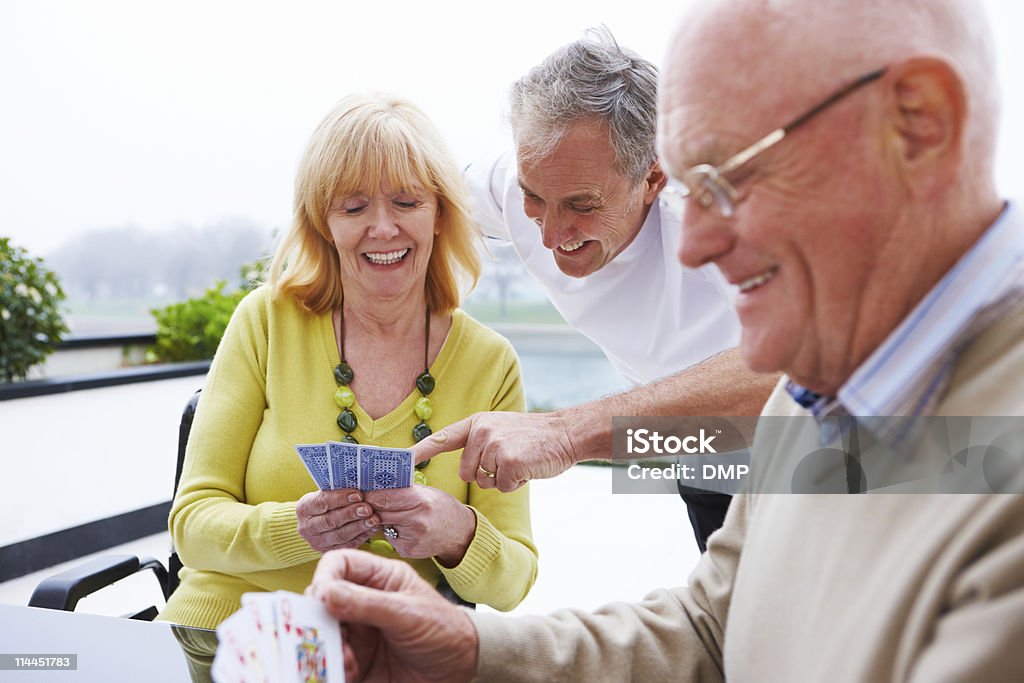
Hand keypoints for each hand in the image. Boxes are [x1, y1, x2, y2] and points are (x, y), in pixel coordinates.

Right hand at [296, 489, 380, 552]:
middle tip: (367, 509)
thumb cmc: (329, 501)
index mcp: (304, 508)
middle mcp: (306, 527)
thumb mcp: (328, 492)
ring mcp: (316, 542)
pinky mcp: (329, 551)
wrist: (320, 519)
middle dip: (351, 514)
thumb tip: (360, 485)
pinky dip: (362, 536)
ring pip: (340, 535)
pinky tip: (372, 528)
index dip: (340, 499)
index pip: (321, 503)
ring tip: (373, 519)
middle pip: (330, 521)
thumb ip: (339, 490)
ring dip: (359, 527)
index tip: (358, 495)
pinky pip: (347, 545)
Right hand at [308, 549, 477, 682]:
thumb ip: (368, 604)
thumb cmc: (444, 630)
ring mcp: (358, 631)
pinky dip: (332, 667)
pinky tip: (348, 672)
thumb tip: (327, 593)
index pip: (340, 564)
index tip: (322, 597)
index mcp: (379, 578)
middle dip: (319, 618)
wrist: (459, 669)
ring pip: (323, 633)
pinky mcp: (356, 659)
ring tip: (346, 661)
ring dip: (327, 647)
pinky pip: (332, 661)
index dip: (326, 576)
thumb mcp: (409, 614)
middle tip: (324, 635)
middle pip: (323, 600)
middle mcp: (362, 602)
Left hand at [363, 485, 475, 565]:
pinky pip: (389, 537)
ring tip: (384, 512)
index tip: (362, 490)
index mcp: (421, 501)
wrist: (459, 533)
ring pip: (381, 525)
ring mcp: (411, 538)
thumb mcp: (426, 492)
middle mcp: (416, 521)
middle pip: (379, 511)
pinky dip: (389, 531)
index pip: (384, 497)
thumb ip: (403, 489)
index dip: (370, 493)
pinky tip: (399, 527)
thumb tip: (376, 483)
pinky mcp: (407, 551)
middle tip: (363, 500)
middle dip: (370, 506)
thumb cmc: (442, 508)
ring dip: (378, 518)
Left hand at [412, 411, 577, 491]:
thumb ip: (480, 442)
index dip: (418, 452)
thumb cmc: (533, 437)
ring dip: (502, 479)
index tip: (399, 463)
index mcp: (477, 423)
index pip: (441, 439)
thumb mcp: (501, 428)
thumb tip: (466, 469)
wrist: (565, 433)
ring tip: (520, 461)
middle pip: (466, 472)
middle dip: (485, 475)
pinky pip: (502, 486)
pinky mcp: (509, 461)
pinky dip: (515, 483)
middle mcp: (481, 432)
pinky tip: (527, 468)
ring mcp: (494, 446)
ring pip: (484, 481)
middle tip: (508, 461)